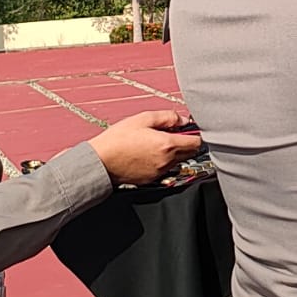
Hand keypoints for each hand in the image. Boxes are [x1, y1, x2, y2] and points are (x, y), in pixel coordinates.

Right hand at [88, 110, 205, 184]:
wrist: (99, 162)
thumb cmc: (117, 140)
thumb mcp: (143, 119)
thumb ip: (168, 117)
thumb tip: (183, 120)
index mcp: (167, 145)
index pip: (197, 143)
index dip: (195, 134)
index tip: (187, 129)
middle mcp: (167, 161)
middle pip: (190, 153)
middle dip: (185, 142)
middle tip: (170, 133)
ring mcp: (160, 172)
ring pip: (178, 161)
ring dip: (174, 152)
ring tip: (155, 142)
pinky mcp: (152, 179)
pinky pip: (165, 168)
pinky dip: (163, 161)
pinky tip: (148, 153)